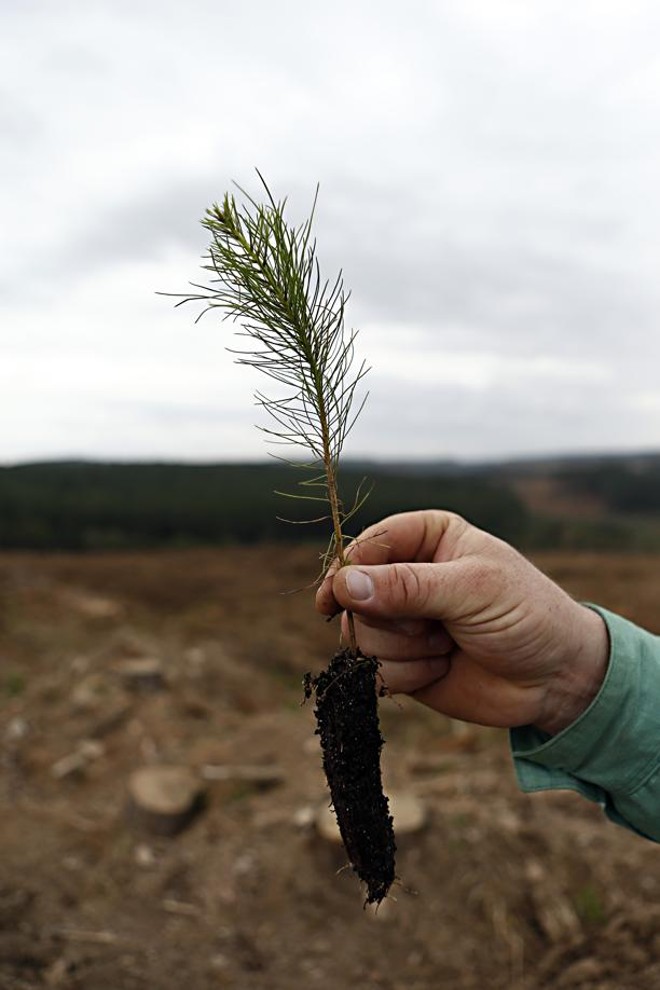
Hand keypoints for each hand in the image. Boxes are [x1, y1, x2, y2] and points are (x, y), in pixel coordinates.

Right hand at [316, 510, 608, 733]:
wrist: (554, 679)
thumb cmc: (525, 615)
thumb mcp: (472, 590)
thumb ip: (407, 587)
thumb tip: (344, 585)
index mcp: (425, 537)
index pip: (367, 545)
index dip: (347, 570)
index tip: (334, 597)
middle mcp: (405, 574)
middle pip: (354, 595)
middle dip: (392, 619)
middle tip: (434, 627)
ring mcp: (401, 620)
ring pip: (359, 634)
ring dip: (404, 649)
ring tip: (447, 646)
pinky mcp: (400, 660)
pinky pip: (372, 669)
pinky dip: (406, 675)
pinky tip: (441, 668)